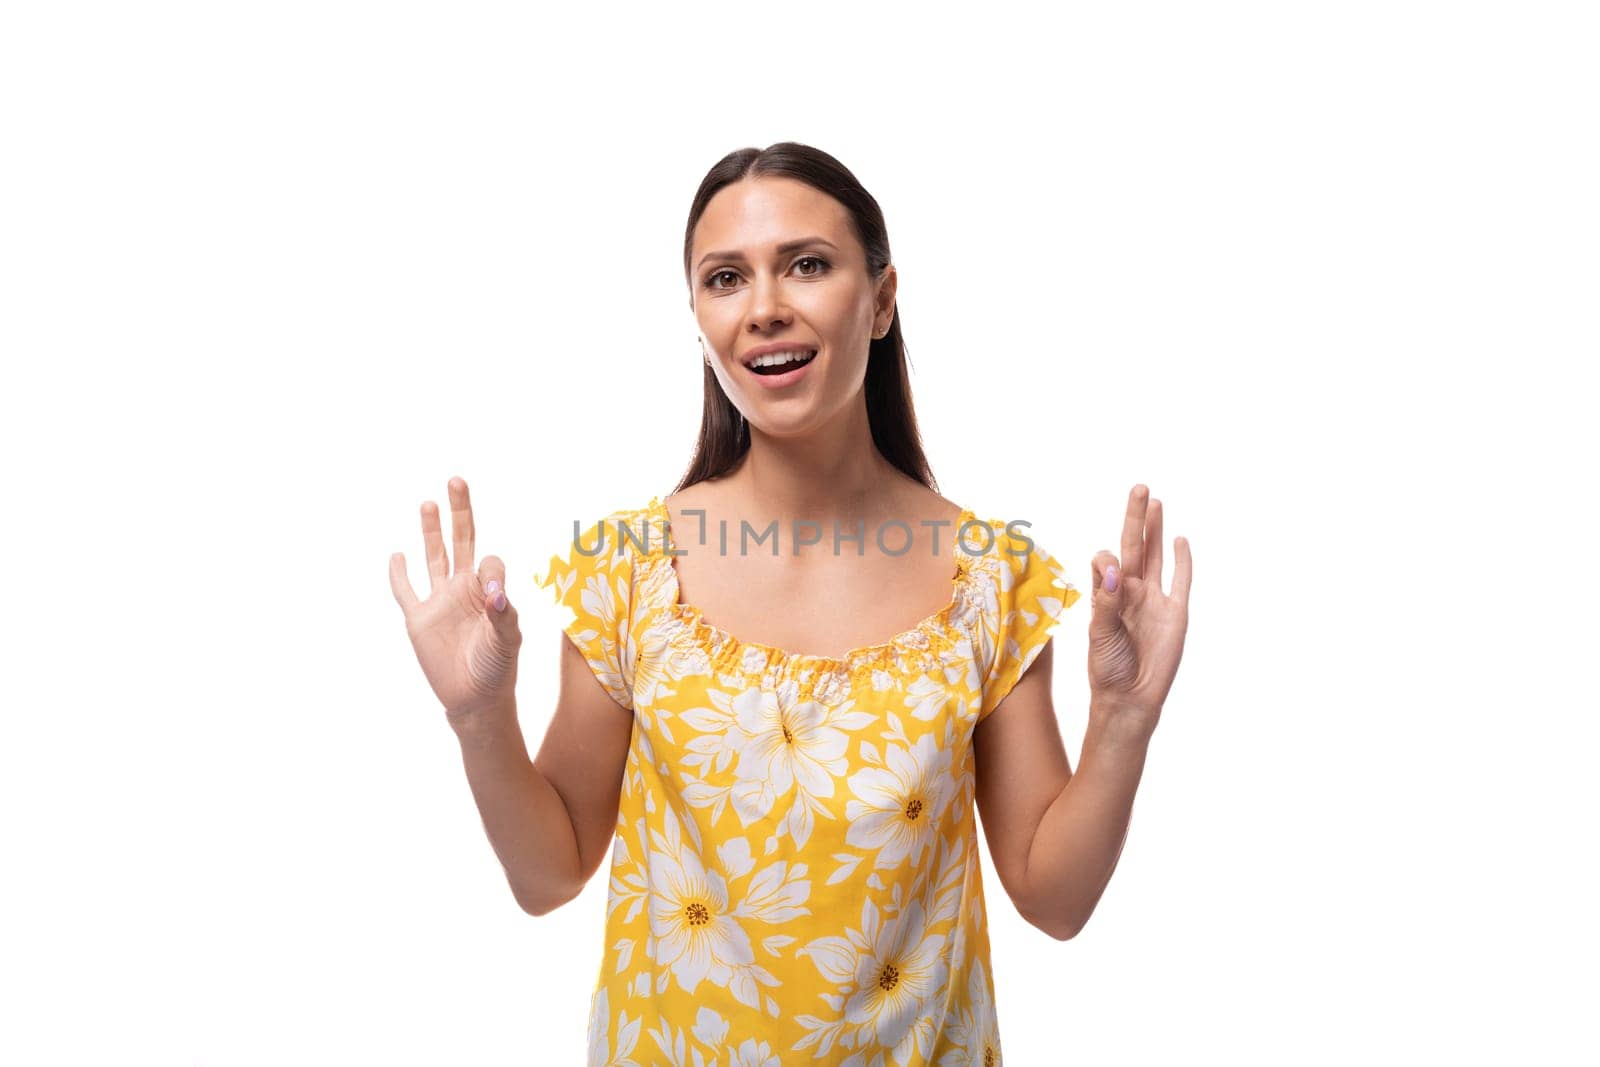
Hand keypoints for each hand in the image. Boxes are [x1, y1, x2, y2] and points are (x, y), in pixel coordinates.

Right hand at [389, 476, 522, 726]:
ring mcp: (439, 601)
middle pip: (461, 540)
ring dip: (430, 531)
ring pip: (433, 557)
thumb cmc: (497, 669)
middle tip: (456, 481)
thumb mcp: (507, 641)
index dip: (491, 570)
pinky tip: (397, 555)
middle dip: (459, 511)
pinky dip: (399, 574)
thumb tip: (495, 590)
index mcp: (489, 590)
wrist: (474, 700)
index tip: (493, 593)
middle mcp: (464, 589)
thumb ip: (503, 614)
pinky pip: (406, 591)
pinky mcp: (418, 619)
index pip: (489, 561)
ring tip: (428, 503)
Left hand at [1087, 484, 1192, 730]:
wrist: (1130, 699)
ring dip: (1155, 530)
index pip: (1106, 561)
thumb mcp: (1101, 632)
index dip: (1106, 558)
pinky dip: (1182, 560)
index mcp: (1107, 595)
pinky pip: (1181, 580)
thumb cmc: (1107, 668)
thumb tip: (1110, 563)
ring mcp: (1154, 600)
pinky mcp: (1176, 613)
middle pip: (1134, 546)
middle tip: (1140, 488)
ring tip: (1155, 502)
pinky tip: (1179, 539)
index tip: (1109, 565)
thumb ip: (1106, 599)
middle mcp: (1130, 592)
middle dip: (1136, 518)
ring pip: (1156, 556)